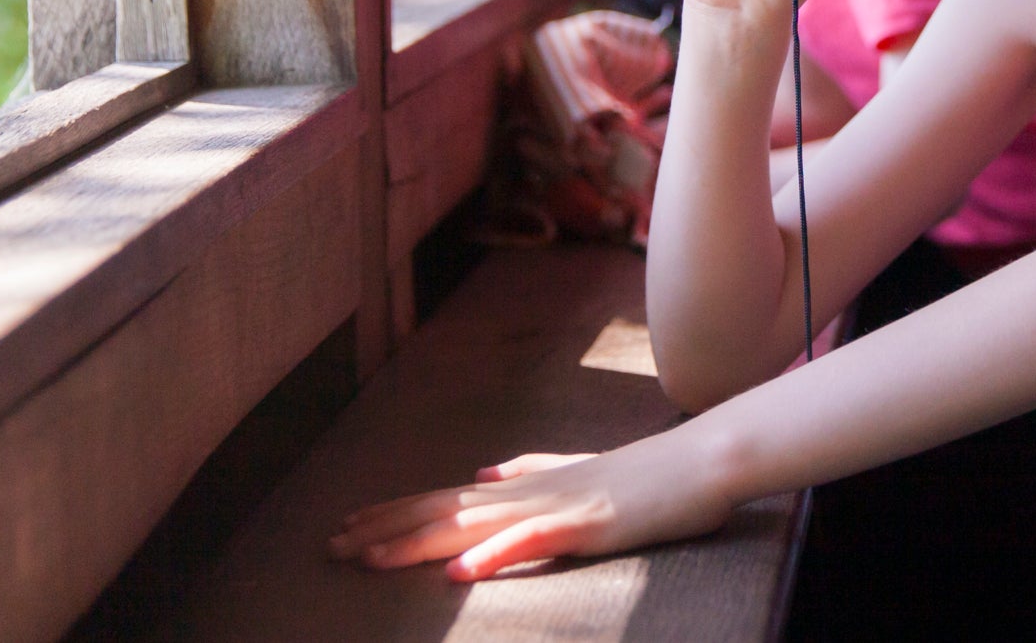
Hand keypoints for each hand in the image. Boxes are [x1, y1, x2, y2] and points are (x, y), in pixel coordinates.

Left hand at [328, 440, 731, 579]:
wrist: (703, 463)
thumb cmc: (649, 476)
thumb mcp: (582, 472)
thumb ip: (533, 470)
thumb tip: (486, 472)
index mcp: (527, 484)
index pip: (446, 498)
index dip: (395, 511)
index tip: (349, 525)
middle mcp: (531, 490)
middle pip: (445, 510)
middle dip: (386, 529)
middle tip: (332, 545)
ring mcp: (558, 504)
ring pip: (474, 525)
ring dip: (419, 543)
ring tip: (371, 560)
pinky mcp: (588, 523)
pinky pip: (532, 540)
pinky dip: (493, 555)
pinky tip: (459, 572)